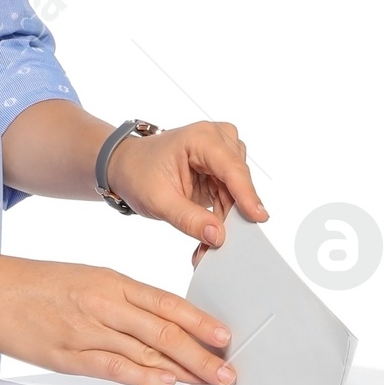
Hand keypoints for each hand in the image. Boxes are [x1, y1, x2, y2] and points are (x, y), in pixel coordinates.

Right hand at [0, 257, 237, 384]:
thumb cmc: (31, 284)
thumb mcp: (82, 279)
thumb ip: (116, 299)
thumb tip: (152, 321)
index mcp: (109, 280)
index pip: (165, 301)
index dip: (199, 321)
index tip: (224, 336)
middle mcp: (104, 302)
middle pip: (163, 328)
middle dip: (201, 352)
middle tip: (228, 370)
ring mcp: (85, 328)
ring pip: (145, 349)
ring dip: (182, 369)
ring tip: (209, 383)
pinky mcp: (66, 353)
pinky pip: (112, 365)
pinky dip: (141, 375)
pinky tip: (165, 384)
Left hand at [105, 119, 266, 250]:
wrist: (125, 167)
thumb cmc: (137, 174)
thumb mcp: (158, 201)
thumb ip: (189, 219)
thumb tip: (218, 236)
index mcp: (200, 139)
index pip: (231, 168)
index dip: (246, 194)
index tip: (258, 218)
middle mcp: (216, 140)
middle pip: (238, 181)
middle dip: (231, 215)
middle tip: (217, 245)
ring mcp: (221, 153)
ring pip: (237, 191)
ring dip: (226, 218)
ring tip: (207, 243)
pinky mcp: (220, 168)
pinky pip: (231, 195)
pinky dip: (222, 215)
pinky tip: (209, 231)